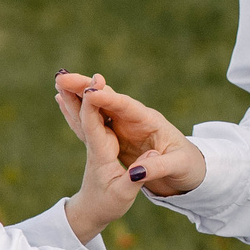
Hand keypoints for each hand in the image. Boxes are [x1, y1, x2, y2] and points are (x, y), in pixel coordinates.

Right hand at [52, 71, 207, 195]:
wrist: (190, 170)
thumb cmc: (188, 167)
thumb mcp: (178, 167)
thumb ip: (158, 168)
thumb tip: (137, 173)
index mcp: (151, 122)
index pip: (127, 107)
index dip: (108, 99)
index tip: (90, 92)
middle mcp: (135, 118)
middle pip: (108, 98)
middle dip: (86, 87)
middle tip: (63, 76)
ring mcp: (124, 124)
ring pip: (98, 106)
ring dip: (78, 93)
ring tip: (59, 81)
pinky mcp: (117, 134)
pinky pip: (94, 119)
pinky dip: (79, 109)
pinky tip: (64, 99)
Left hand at [62, 85, 142, 242]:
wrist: (91, 212)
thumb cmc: (109, 204)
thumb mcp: (125, 195)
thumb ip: (135, 179)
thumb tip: (146, 162)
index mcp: (101, 153)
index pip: (93, 124)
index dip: (92, 104)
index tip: (94, 84)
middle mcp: (94, 145)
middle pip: (83, 115)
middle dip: (77, 93)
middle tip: (67, 74)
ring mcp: (92, 144)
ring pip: (80, 115)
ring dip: (72, 96)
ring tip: (61, 78)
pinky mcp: (94, 144)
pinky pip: (83, 120)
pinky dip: (74, 107)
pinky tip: (63, 98)